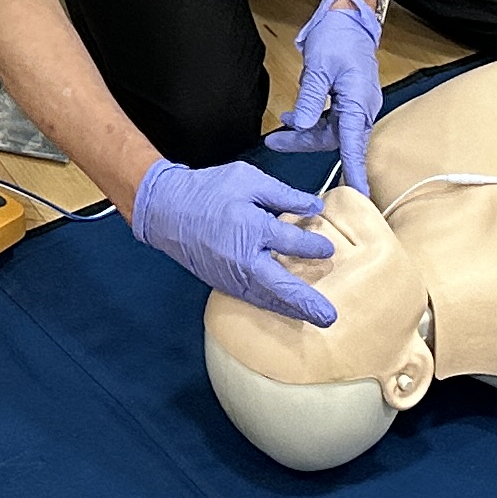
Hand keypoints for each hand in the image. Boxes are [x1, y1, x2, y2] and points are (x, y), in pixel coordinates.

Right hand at [128, 157, 338, 321]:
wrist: (167, 210)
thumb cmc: (209, 191)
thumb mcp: (248, 179)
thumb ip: (283, 194)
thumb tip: (314, 206)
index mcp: (252, 229)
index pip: (291, 243)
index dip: (313, 246)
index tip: (328, 248)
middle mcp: (243, 259)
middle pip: (281, 287)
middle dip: (306, 303)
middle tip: (329, 317)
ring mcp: (231, 275)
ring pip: (266, 298)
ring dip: (291, 309)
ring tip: (313, 317)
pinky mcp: (223, 283)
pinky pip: (252, 297)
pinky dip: (271, 304)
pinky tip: (284, 307)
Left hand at [264, 0, 384, 181]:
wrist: (346, 16)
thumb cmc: (337, 37)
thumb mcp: (318, 67)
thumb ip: (309, 98)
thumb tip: (301, 126)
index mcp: (359, 101)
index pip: (355, 144)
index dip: (354, 171)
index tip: (358, 195)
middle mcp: (362, 107)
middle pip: (335, 139)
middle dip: (305, 143)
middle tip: (274, 144)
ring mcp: (356, 104)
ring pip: (331, 131)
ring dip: (305, 133)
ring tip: (277, 133)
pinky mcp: (348, 99)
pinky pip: (331, 120)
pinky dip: (311, 122)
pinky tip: (292, 118)